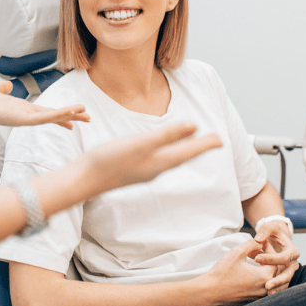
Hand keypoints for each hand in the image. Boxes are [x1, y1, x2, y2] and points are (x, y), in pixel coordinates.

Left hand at [0, 81, 90, 128]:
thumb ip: (2, 88)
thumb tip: (7, 85)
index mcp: (21, 109)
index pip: (45, 112)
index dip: (61, 113)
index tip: (74, 116)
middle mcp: (25, 115)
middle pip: (53, 116)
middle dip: (71, 116)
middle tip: (88, 118)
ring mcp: (24, 119)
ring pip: (52, 117)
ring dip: (69, 115)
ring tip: (86, 114)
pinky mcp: (22, 120)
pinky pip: (44, 118)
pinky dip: (58, 115)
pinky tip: (70, 113)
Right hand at [83, 122, 221, 190]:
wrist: (84, 179)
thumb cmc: (110, 160)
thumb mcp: (141, 143)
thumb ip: (167, 135)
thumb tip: (194, 126)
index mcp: (161, 162)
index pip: (190, 151)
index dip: (206, 144)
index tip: (221, 139)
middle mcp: (156, 169)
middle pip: (184, 156)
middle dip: (199, 147)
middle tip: (214, 141)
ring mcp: (144, 171)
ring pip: (172, 158)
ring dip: (185, 150)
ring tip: (193, 143)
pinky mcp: (133, 169)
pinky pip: (160, 159)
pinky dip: (169, 151)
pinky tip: (163, 149)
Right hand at [199, 239, 274, 305]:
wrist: (210, 291)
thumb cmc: (223, 271)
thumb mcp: (237, 252)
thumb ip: (252, 244)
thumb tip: (260, 242)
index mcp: (264, 276)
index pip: (275, 260)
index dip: (268, 249)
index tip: (260, 243)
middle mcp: (265, 289)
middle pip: (273, 270)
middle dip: (266, 258)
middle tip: (256, 250)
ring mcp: (259, 297)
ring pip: (267, 279)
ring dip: (262, 268)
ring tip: (252, 260)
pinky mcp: (252, 300)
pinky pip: (261, 287)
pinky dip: (258, 278)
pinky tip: (248, 271)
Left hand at [252, 222, 299, 295]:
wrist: (277, 238)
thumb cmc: (273, 232)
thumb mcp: (269, 227)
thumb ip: (264, 231)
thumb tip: (258, 239)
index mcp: (292, 251)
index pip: (284, 257)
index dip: (271, 258)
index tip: (256, 259)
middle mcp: (293, 263)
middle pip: (288, 274)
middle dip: (278, 280)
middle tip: (267, 285)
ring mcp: (289, 272)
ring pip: (285, 282)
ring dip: (277, 288)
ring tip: (267, 293)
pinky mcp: (283, 277)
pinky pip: (281, 286)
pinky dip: (275, 290)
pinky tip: (265, 295)